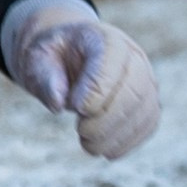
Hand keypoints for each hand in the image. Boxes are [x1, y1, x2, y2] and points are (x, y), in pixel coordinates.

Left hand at [1, 0, 159, 159]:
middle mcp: (133, 56)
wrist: (69, 54)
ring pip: (144, 111)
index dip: (96, 91)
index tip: (75, 108)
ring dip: (117, 135)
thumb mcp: (38, 58)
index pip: (112, 64)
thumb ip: (44, 78)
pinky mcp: (148, 102)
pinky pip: (148, 125)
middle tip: (81, 130)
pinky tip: (105, 148)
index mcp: (105, 38)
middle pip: (134, 90)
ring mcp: (146, 79)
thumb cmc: (53, 57)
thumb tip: (58, 103)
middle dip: (108, 118)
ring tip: (89, 144)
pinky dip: (128, 141)